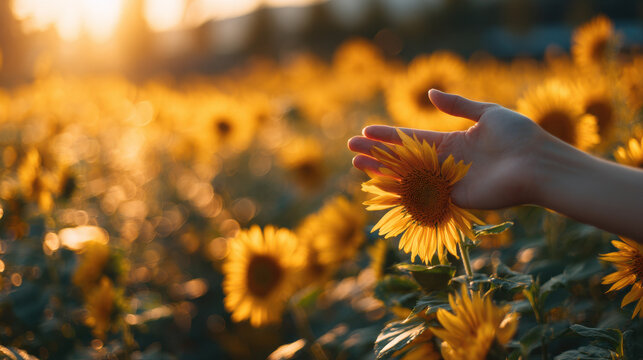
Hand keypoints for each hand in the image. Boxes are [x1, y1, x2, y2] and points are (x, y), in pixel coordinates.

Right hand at [348, 89, 551, 209]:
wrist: (539, 164)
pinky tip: (379, 184)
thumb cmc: (518, 135)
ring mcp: (448, 182)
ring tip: (355, 163)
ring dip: (380, 170)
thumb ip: (458, 105)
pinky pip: (423, 195)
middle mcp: (445, 163)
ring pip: (407, 176)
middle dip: (376, 153)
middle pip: (403, 158)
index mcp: (451, 142)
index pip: (412, 138)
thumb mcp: (487, 112)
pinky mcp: (455, 198)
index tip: (366, 131)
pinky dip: (401, 191)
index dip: (388, 135)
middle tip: (351, 148)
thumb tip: (431, 93)